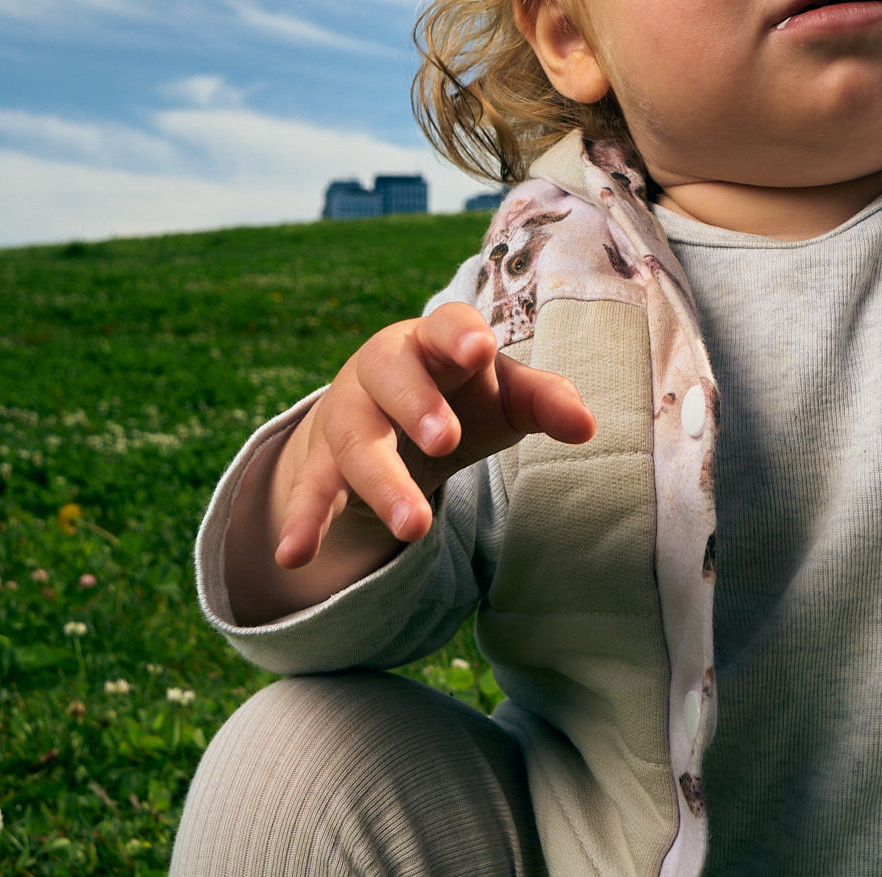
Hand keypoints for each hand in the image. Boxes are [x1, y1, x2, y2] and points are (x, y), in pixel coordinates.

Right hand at [275, 302, 595, 566]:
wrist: (389, 416)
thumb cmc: (460, 395)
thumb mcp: (505, 395)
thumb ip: (545, 401)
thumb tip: (587, 425)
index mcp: (434, 340)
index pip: (446, 324)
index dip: (460, 335)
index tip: (480, 350)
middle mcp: (383, 367)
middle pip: (390, 375)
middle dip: (415, 404)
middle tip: (445, 441)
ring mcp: (348, 412)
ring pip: (355, 440)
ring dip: (381, 482)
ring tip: (414, 529)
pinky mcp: (322, 459)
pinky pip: (310, 488)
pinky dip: (302, 520)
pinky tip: (294, 556)